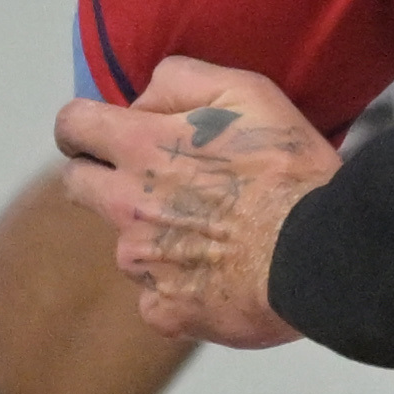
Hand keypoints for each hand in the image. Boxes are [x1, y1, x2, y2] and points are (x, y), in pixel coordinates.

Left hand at [51, 57, 335, 347]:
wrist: (320, 253)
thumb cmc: (290, 171)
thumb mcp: (244, 92)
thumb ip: (180, 81)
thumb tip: (142, 100)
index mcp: (142, 147)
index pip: (73, 125)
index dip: (82, 125)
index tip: (100, 133)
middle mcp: (128, 205)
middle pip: (79, 184)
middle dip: (102, 177)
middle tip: (155, 182)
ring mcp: (142, 263)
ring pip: (127, 245)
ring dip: (156, 237)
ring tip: (216, 235)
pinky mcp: (164, 311)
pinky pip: (157, 298)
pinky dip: (181, 288)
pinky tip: (222, 276)